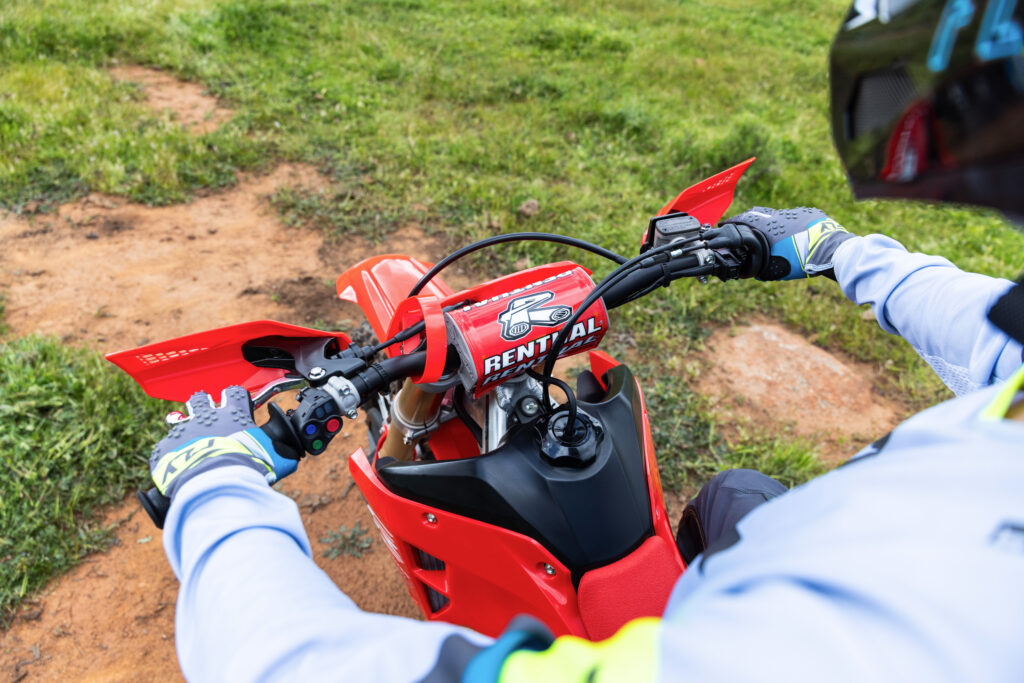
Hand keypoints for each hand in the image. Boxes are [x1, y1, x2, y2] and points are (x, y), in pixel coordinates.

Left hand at [149, 387, 298, 498]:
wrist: (217, 487)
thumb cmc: (249, 470)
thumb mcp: (276, 458)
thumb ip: (281, 452)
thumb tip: (290, 454)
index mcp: (233, 414)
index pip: (234, 393)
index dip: (236, 398)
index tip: (238, 408)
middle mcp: (206, 416)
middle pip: (201, 398)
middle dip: (204, 405)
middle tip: (209, 421)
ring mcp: (183, 431)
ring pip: (178, 418)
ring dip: (185, 427)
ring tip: (190, 441)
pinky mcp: (165, 449)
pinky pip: (165, 447)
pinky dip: (172, 456)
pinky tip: (178, 468)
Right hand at [720, 206, 853, 280]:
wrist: (832, 251)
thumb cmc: (802, 260)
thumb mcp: (776, 269)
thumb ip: (761, 269)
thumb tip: (751, 273)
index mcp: (768, 226)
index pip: (744, 218)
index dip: (733, 221)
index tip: (725, 223)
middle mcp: (781, 215)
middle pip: (760, 213)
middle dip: (751, 219)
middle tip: (745, 227)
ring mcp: (797, 213)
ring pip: (779, 216)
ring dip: (774, 224)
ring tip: (775, 236)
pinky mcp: (811, 214)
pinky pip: (796, 218)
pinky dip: (791, 226)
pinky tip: (794, 235)